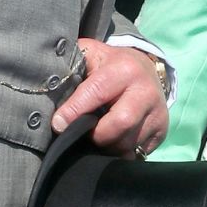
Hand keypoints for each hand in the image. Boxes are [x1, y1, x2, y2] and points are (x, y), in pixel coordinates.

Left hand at [52, 41, 167, 155]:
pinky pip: (137, 152)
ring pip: (127, 143)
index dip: (73, 112)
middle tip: (84, 133)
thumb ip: (71, 62)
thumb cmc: (110, 65)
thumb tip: (44, 78)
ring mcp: (157, 112)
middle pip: (119, 124)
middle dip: (96, 135)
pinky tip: (114, 140)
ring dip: (107, 146)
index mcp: (125, 70)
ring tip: (98, 137)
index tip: (58, 125)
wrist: (147, 69)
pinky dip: (120, 151)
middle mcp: (146, 90)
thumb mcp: (92, 54)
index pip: (96, 94)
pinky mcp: (162, 129)